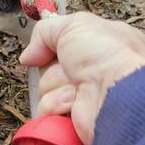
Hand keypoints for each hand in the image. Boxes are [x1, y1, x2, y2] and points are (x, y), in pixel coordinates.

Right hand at [19, 12, 144, 144]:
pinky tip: (74, 104)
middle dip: (56, 69)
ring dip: (56, 88)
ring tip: (76, 90)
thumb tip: (28, 56)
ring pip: (46, 90)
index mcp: (103, 44)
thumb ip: (46, 31)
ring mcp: (85, 96)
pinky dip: (56, 106)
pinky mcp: (74, 119)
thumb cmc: (107, 56)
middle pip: (51, 67)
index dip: (56, 45)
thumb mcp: (76, 25)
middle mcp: (95, 71)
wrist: (116, 95)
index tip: (57, 48)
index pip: (65, 43)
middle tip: (72, 68)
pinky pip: (47, 111)